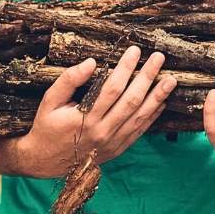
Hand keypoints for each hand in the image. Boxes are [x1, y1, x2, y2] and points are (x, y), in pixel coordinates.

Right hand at [18, 46, 176, 177]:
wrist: (44, 162)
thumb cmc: (47, 127)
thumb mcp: (49, 101)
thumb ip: (69, 80)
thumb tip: (91, 63)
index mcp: (85, 119)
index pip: (112, 88)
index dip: (126, 68)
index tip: (135, 51)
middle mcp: (103, 132)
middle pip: (132, 101)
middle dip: (147, 77)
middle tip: (159, 58)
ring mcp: (112, 142)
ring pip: (140, 117)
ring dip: (157, 97)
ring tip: (170, 80)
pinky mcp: (117, 149)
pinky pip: (139, 131)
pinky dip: (152, 117)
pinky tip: (161, 102)